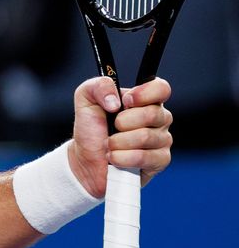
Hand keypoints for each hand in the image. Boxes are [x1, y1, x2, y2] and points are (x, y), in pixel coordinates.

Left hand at [68, 76, 172, 197]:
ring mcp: (162, 139)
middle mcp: (158, 117)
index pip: (161, 88)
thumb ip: (99, 86)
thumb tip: (115, 101)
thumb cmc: (91, 128)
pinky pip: (145, 157)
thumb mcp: (86, 99)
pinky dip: (122, 158)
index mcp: (144, 99)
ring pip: (146, 137)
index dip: (144, 94)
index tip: (124, 102)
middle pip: (153, 114)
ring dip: (118, 142)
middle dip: (122, 122)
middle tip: (112, 127)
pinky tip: (115, 157)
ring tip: (109, 144)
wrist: (86, 159)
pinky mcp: (160, 161)